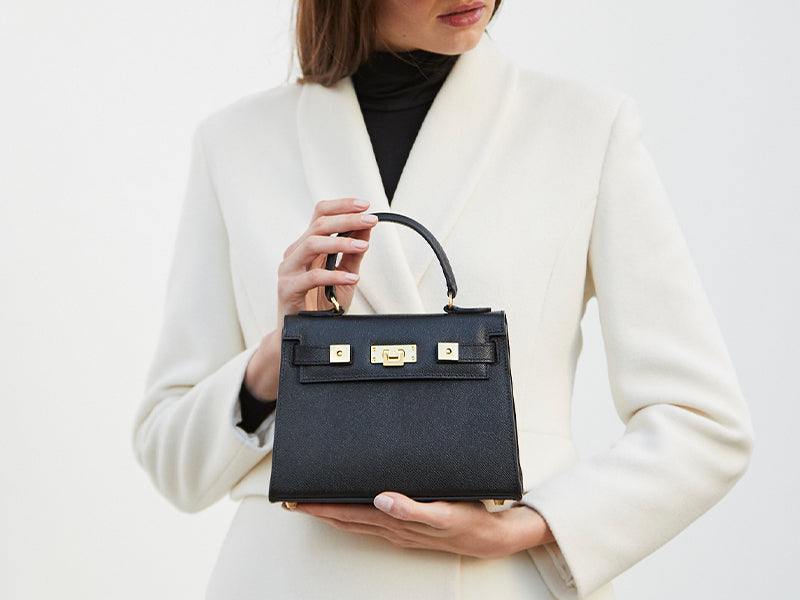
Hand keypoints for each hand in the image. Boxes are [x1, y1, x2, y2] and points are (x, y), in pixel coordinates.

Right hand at [244, 198, 377, 399]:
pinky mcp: (286, 288)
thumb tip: (367, 227)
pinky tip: (352, 277)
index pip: (320, 214)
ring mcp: (288, 269)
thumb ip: (353, 252)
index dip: (342, 205)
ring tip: (362, 246)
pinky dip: (333, 275)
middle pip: (318, 224)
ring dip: (340, 242)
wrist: (301, 334)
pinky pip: (310, 277)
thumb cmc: (322, 304)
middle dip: (347, 219)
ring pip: (312, 244)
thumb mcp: (344, 275)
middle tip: (370, 220)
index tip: (365, 205)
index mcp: (307, 245)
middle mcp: (295, 253)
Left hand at [289, 492, 553, 558]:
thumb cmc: (467, 521)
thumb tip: (382, 500)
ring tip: (313, 506)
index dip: (323, 507)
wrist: (488, 537)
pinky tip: (351, 511)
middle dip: (319, 511)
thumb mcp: (443, 512)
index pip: (349, 513)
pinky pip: (371, 524)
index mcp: (396, 522)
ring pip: (356, 523)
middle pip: (346, 519)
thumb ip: (412, 507)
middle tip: (294, 502)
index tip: (299, 500)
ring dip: (333, 515)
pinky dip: (353, 517)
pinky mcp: (407, 529)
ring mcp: (399, 531)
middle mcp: (392, 528)